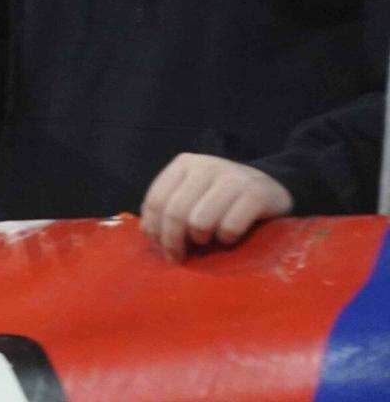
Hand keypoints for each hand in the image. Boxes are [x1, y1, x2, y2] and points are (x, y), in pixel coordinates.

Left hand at [140, 154, 291, 262]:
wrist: (272, 185)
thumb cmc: (223, 197)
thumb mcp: (193, 194)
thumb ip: (170, 207)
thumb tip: (150, 234)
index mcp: (184, 164)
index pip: (156, 200)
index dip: (154, 230)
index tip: (161, 250)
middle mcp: (205, 166)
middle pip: (175, 213)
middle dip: (173, 242)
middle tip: (180, 257)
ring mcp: (232, 178)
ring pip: (199, 222)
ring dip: (201, 239)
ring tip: (208, 241)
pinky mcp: (256, 194)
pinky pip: (229, 227)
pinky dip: (226, 239)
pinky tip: (230, 238)